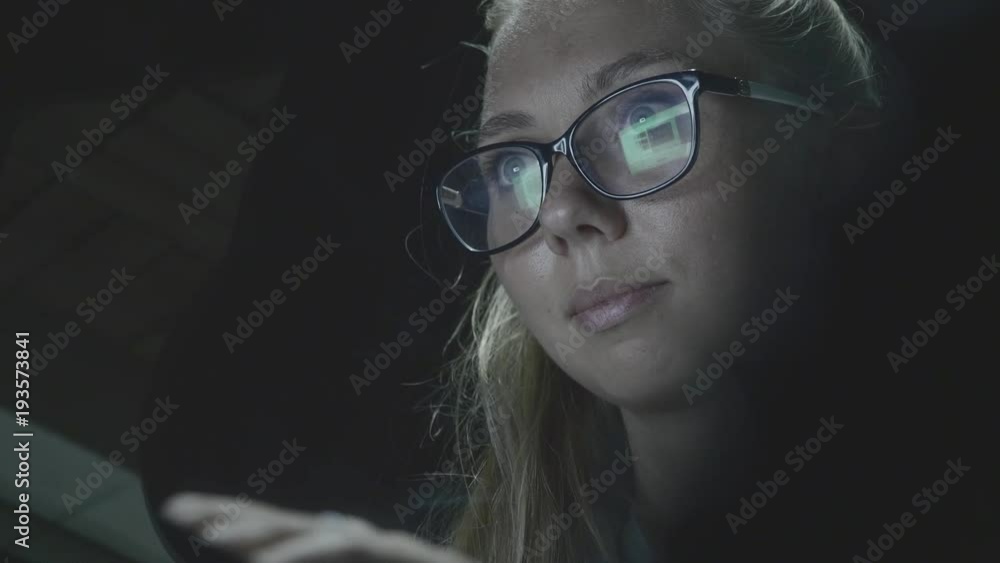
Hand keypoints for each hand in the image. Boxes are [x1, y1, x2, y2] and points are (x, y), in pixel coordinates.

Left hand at [161, 492, 476, 562]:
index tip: (181, 512)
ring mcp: (380, 548)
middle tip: (177, 509)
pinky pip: (349, 548)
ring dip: (264, 534)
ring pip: (317, 533)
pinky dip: (305, 554)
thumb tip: (262, 560)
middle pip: (288, 524)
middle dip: (234, 515)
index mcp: (334, 557)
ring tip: (213, 539)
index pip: (277, 533)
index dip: (233, 519)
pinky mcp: (403, 555)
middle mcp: (354, 545)